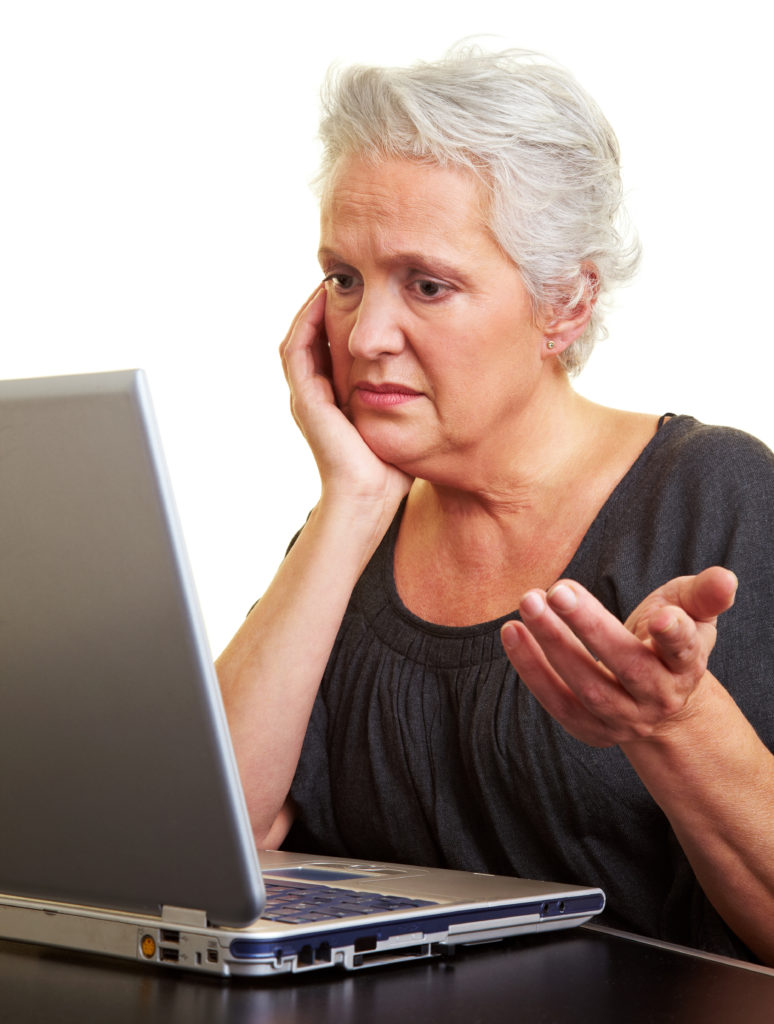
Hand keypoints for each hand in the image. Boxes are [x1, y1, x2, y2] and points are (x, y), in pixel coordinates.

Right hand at [280, 286, 412, 508]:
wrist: (369, 499)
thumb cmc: (389, 472)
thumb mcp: (401, 424)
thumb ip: (408, 400)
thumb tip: (440, 378)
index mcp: (332, 400)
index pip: (328, 348)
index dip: (341, 318)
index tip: (363, 294)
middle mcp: (313, 395)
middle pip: (310, 338)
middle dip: (324, 306)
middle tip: (345, 278)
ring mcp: (306, 397)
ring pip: (298, 338)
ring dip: (311, 307)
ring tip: (332, 280)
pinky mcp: (307, 400)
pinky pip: (297, 350)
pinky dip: (306, 323)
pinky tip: (322, 299)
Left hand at [500, 567, 737, 747]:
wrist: (659, 701)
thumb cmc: (669, 641)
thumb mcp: (691, 612)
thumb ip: (703, 595)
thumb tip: (725, 577)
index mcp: (686, 665)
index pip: (684, 650)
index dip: (676, 635)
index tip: (662, 616)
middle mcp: (658, 697)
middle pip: (625, 665)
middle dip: (589, 627)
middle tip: (556, 590)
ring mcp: (623, 718)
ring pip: (586, 686)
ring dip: (552, 644)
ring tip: (528, 603)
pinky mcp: (590, 729)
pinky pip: (557, 701)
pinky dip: (531, 668)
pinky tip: (512, 632)